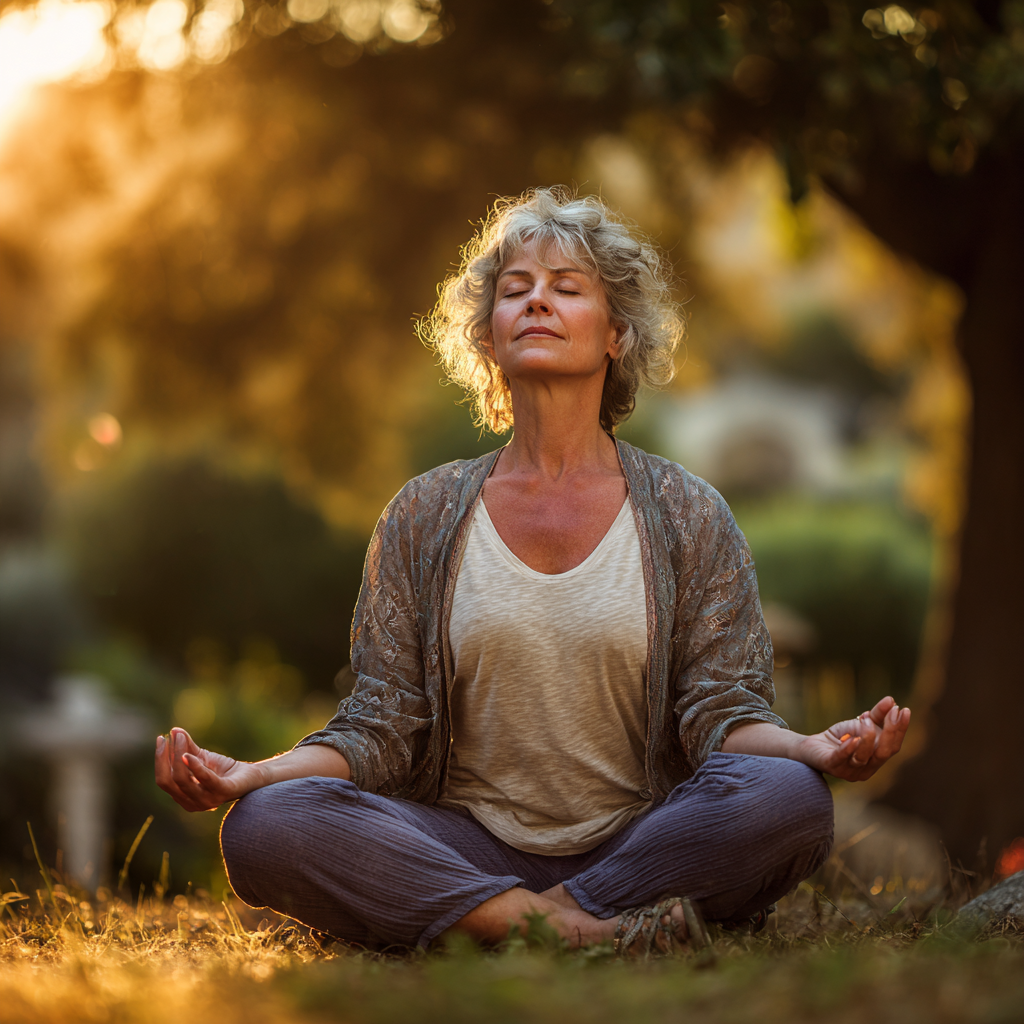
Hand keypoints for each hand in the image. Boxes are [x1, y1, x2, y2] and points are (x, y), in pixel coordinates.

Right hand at [155, 727, 265, 810]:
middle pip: (168, 781)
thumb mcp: (201, 757)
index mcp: (183, 797)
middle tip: (170, 736)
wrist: (251, 775)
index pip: (163, 780)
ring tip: (180, 738)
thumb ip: (187, 746)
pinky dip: (195, 766)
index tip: (161, 738)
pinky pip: (205, 779)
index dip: (160, 759)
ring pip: (182, 780)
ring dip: (178, 756)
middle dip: (165, 758)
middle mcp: (192, 803)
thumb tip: (174, 730)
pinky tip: (188, 754)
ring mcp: (208, 801)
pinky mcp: (223, 792)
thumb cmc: (224, 769)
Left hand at [795, 696, 910, 781]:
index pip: (894, 746)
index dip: (900, 729)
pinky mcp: (832, 766)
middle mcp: (866, 769)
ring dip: (867, 735)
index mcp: (876, 760)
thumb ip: (876, 715)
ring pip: (864, 756)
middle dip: (890, 732)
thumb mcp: (860, 724)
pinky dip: (848, 748)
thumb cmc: (840, 737)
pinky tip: (853, 738)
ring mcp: (849, 770)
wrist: (811, 746)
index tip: (905, 710)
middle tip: (892, 712)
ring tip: (865, 719)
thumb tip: (892, 700)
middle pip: (884, 753)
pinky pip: (842, 758)